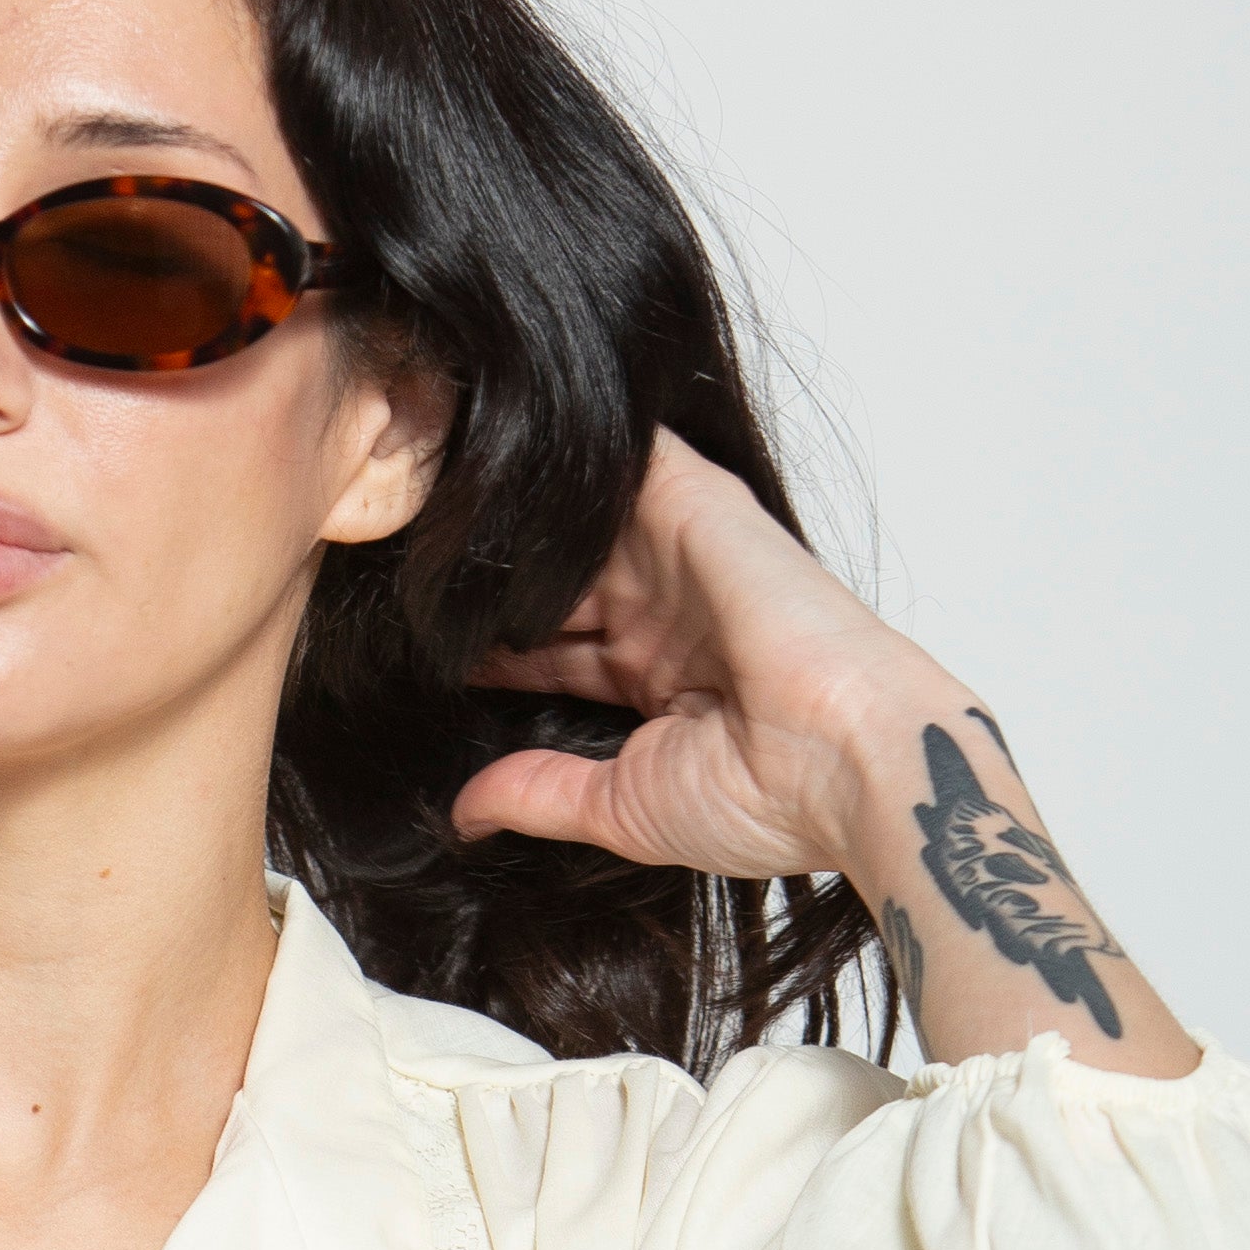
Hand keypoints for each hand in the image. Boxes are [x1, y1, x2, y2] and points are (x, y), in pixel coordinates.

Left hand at [451, 429, 968, 892]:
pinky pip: (625, 456)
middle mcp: (666, 609)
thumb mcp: (621, 804)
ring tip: (435, 490)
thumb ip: (540, 792)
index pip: (554, 644)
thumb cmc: (765, 795)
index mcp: (657, 677)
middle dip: (491, 572)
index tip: (424, 638)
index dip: (492, 640)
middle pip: (558, 575)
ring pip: (581, 513)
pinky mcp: (698, 504)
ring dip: (516, 506)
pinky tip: (499, 436)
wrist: (842, 759)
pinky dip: (569, 448)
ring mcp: (682, 554)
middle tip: (407, 560)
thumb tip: (464, 813)